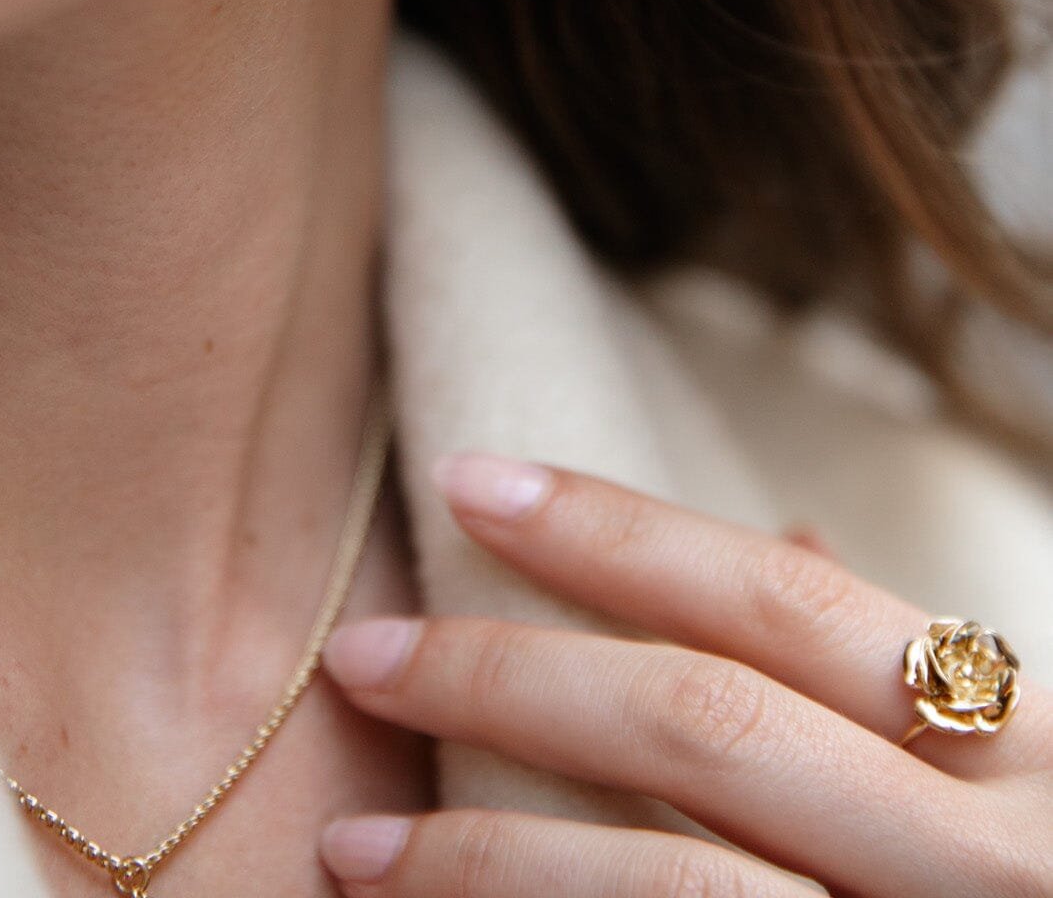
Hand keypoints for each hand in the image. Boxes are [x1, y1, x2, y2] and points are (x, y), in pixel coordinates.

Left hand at [317, 454, 1050, 897]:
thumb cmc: (1027, 878)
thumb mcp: (1011, 774)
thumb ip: (891, 676)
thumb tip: (790, 536)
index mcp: (1014, 748)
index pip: (778, 602)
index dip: (615, 531)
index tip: (468, 480)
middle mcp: (981, 858)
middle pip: (702, 727)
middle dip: (508, 680)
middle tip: (360, 654)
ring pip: (668, 889)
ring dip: (481, 859)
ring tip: (352, 842)